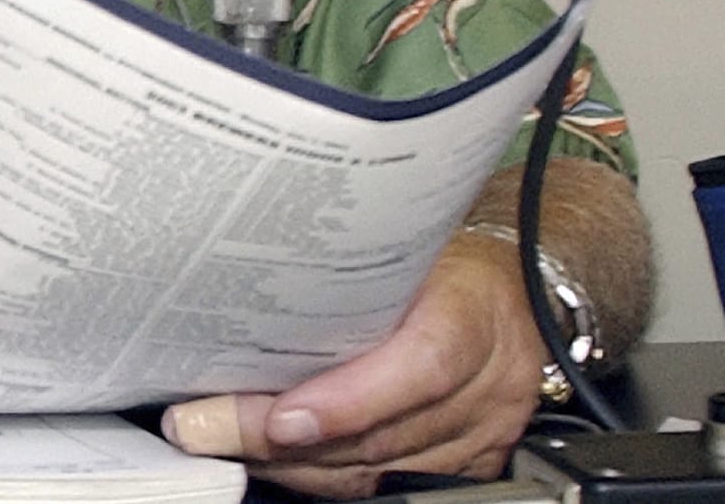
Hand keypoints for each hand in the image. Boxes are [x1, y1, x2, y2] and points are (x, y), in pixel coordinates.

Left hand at [160, 230, 543, 497]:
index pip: (421, 366)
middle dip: (280, 439)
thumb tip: (241, 292)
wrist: (521, 284)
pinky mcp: (471, 461)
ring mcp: (483, 430)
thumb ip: (345, 274)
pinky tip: (274, 455)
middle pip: (383, 433)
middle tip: (203, 425)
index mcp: (475, 312)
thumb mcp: (409, 245)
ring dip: (292, 463)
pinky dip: (324, 473)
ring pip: (378, 469)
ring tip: (219, 438)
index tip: (279, 418)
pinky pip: (389, 481)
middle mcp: (488, 382)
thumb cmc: (451, 257)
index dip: (349, 401)